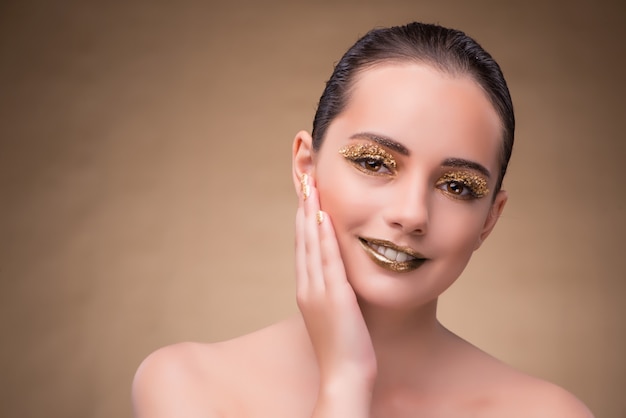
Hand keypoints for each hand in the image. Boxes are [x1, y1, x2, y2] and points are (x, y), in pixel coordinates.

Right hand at [296, 175, 376, 415]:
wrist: (344, 376)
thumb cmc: (345, 349)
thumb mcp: (336, 314)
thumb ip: (334, 293)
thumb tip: (339, 277)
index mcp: (307, 290)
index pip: (303, 248)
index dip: (304, 220)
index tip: (307, 197)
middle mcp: (307, 286)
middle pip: (303, 239)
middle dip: (304, 208)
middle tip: (305, 180)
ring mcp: (317, 291)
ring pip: (311, 244)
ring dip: (310, 214)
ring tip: (310, 187)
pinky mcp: (334, 296)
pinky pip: (327, 260)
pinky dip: (322, 236)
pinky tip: (323, 216)